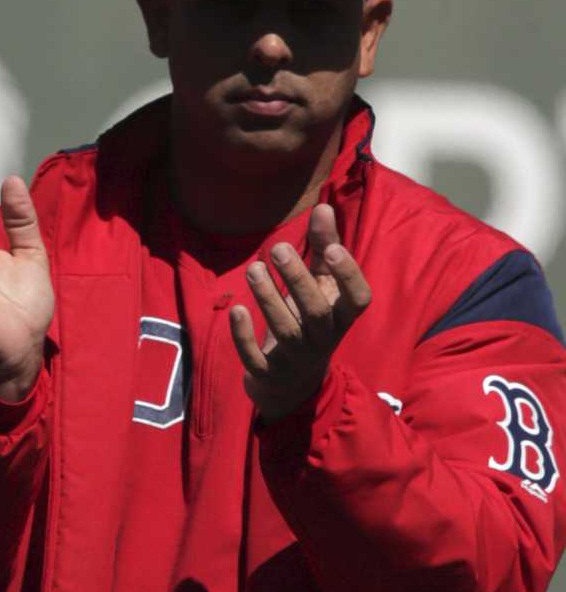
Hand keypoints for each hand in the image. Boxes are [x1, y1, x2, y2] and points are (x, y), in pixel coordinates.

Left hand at [231, 203, 372, 420]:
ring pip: (285, 330)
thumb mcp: (319, 288)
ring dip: (268, 298)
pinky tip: (234, 309)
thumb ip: (323, 250)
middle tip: (278, 247)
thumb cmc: (308, 322)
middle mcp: (323, 338)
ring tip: (253, 268)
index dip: (348, 275)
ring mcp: (295, 358)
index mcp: (340, 317)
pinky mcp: (267, 373)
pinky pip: (255, 357)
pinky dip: (243, 335)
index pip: (357, 299)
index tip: (333, 248)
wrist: (291, 384)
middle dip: (298, 279)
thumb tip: (323, 207)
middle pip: (316, 311)